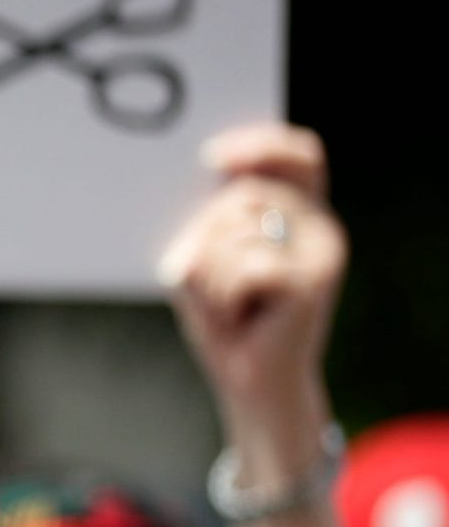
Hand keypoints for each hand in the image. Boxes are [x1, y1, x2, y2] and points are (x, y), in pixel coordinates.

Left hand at [157, 123, 342, 482]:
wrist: (250, 383)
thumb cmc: (225, 319)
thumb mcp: (210, 261)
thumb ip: (214, 219)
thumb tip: (210, 181)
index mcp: (299, 213)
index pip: (299, 154)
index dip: (262, 143)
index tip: (213, 157)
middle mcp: (319, 227)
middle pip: (241, 196)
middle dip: (206, 239)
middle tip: (217, 287)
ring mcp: (321, 253)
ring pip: (234, 232)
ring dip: (209, 276)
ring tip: (230, 306)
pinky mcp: (313, 281)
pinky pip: (244, 266)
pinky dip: (222, 295)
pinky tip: (240, 318)